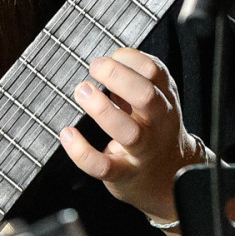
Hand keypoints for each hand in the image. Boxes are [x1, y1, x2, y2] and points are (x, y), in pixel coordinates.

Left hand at [58, 47, 204, 225]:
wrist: (166, 179)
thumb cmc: (153, 131)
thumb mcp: (154, 101)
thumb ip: (134, 79)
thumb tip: (104, 60)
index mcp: (164, 100)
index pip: (154, 71)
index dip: (130, 58)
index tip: (112, 56)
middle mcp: (157, 124)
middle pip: (146, 96)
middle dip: (118, 77)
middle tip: (95, 67)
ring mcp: (142, 151)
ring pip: (128, 131)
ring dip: (102, 109)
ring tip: (82, 92)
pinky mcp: (125, 174)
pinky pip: (103, 166)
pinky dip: (82, 151)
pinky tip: (68, 135)